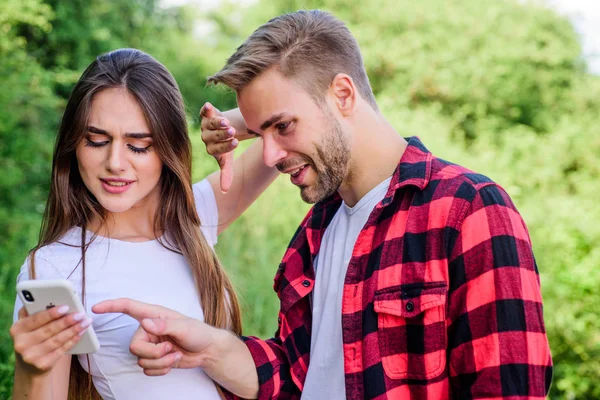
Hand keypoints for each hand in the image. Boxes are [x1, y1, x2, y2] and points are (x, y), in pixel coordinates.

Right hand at [10, 306, 91, 374]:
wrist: (29, 367)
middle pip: (49, 330)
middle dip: (67, 321)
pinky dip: (73, 340)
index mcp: (16, 329)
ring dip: (74, 330)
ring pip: (57, 340)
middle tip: (81, 314)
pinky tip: (81, 333)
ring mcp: (31, 356)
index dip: (51, 313)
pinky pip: (62, 349)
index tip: (66, 307)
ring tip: (85, 322)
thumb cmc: (32, 338)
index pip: (35, 319)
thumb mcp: (27, 326)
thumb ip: (33, 312)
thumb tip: (45, 298)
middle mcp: (21, 344)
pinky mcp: (43, 365)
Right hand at [93, 298, 218, 375]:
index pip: (129, 307)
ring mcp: (150, 345)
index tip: (96, 308)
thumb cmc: (198, 333)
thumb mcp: (184, 327)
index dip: (111, 306)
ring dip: (160, 362)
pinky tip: (172, 362)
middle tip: (171, 349)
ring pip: (140, 360)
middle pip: (134, 346)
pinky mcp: (153, 358)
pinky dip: (161, 370)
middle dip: (153, 353)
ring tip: (175, 354)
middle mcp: (148, 329)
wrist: (206, 350)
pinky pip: (147, 369)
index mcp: (154, 315)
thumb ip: (164, 326)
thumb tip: (146, 323)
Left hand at [200, 102, 238, 192]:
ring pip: (211, 123)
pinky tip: (208, 106)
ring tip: (227, 122)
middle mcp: (206, 137)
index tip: (236, 143)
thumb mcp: (228, 159)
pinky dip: (206, 109)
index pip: (217, 149)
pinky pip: (204, 111)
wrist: (227, 129)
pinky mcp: (206, 113)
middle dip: (223, 134)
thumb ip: (226, 173)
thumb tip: (224, 191)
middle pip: (214, 136)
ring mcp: (205, 124)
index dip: (225, 146)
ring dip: (218, 123)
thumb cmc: (228, 145)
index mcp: (211, 149)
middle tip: (232, 132)